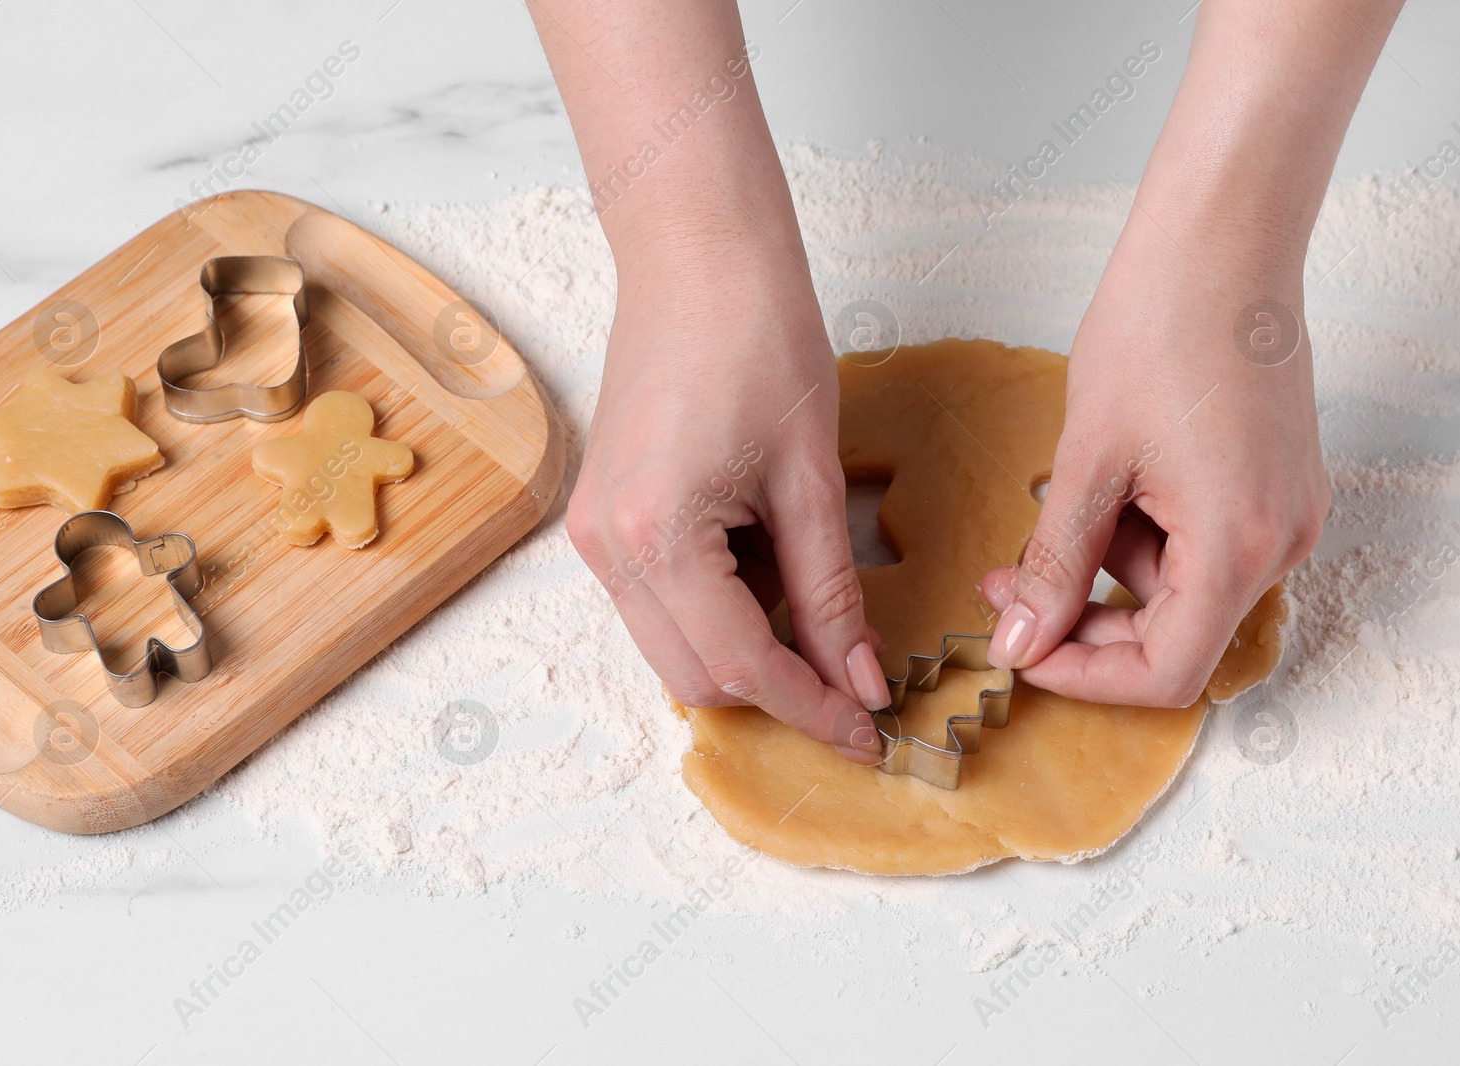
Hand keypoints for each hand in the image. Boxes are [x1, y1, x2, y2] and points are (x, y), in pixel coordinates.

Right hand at [565, 245, 889, 759]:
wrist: (696, 255)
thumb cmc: (759, 337)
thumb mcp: (810, 478)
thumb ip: (830, 593)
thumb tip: (858, 679)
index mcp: (655, 536)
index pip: (740, 666)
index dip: (810, 707)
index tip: (866, 731)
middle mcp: (605, 548)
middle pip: (695, 675)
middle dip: (776, 689)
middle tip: (852, 678)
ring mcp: (593, 533)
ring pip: (673, 645)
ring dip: (744, 649)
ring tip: (814, 612)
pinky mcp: (600, 514)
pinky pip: (658, 601)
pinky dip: (716, 610)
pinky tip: (766, 572)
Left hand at [978, 217, 1328, 704]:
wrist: (1219, 243)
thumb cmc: (1160, 328)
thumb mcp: (1087, 464)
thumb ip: (1053, 566)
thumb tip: (1020, 642)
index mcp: (1239, 547)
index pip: (1167, 673)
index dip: (1084, 676)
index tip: (1022, 649)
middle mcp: (1281, 543)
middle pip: (1175, 635)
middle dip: (1083, 617)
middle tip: (1007, 583)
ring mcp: (1285, 515)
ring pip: (1181, 590)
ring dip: (1109, 567)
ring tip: (1068, 494)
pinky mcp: (1275, 488)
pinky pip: (1202, 546)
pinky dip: (1143, 535)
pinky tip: (1111, 481)